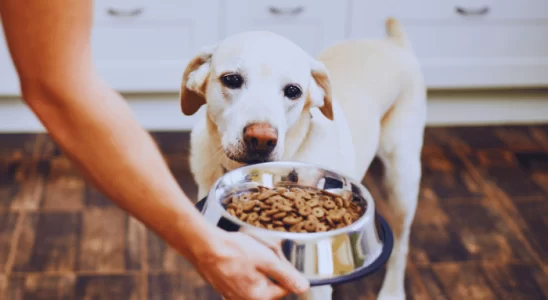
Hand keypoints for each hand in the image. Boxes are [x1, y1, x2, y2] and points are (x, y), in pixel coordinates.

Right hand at [193, 231, 309, 299]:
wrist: (203, 246)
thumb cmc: (233, 251)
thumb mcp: (267, 259)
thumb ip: (287, 275)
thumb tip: (304, 287)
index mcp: (259, 297)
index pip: (285, 287)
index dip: (283, 269)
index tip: (275, 256)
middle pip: (270, 284)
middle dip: (269, 267)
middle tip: (261, 251)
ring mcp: (233, 296)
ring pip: (256, 280)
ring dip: (256, 266)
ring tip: (248, 253)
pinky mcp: (225, 288)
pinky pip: (242, 279)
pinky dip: (244, 267)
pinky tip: (238, 257)